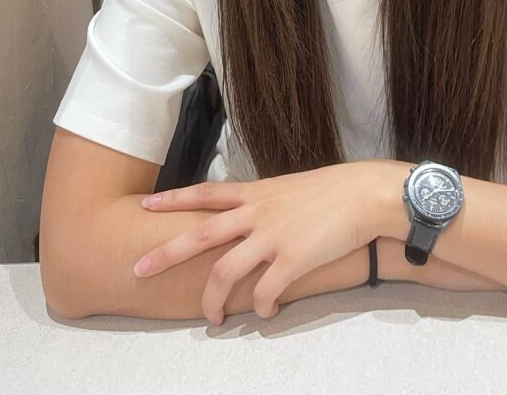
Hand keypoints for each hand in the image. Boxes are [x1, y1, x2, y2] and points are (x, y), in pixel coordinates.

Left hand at [133, 160, 385, 323]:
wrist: (367, 195)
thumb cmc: (336, 189)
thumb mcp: (293, 187)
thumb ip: (270, 202)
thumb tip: (257, 215)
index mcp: (258, 193)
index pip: (206, 192)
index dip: (175, 198)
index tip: (147, 203)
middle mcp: (258, 213)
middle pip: (200, 234)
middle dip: (166, 253)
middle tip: (139, 269)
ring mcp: (273, 237)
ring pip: (226, 272)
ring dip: (213, 299)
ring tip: (212, 319)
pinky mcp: (293, 260)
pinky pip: (267, 292)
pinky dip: (262, 308)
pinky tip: (266, 314)